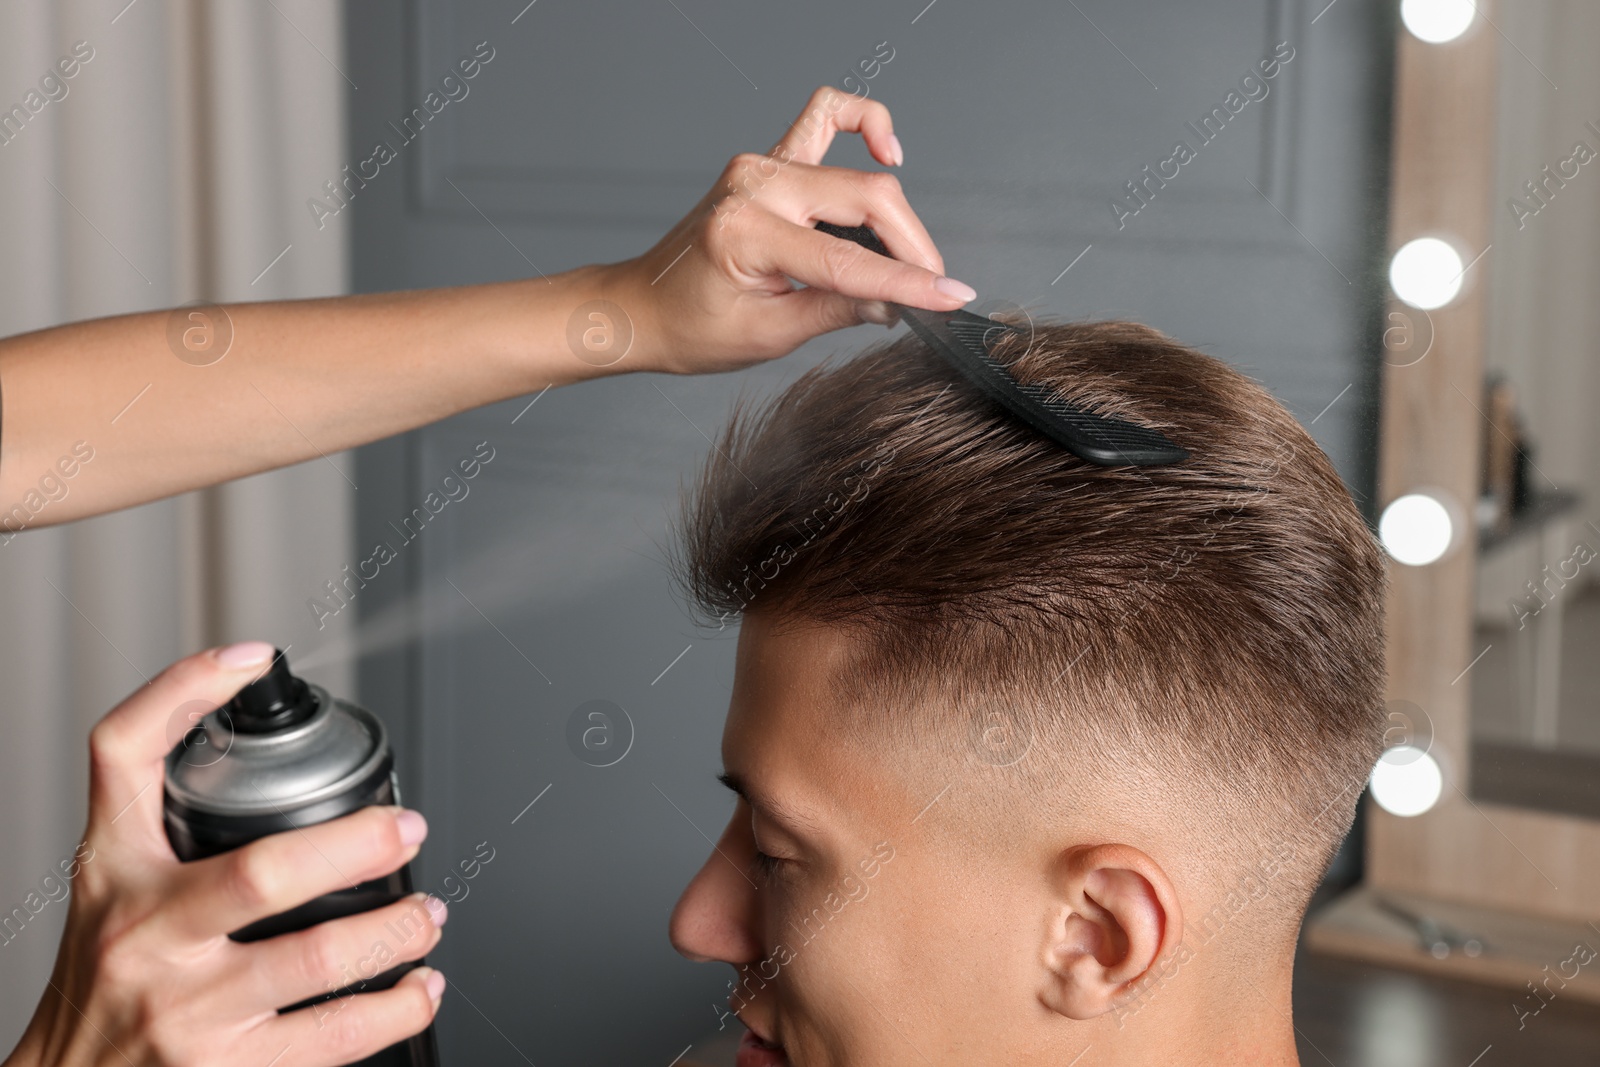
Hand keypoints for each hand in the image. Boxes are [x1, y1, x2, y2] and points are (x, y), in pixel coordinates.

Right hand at [5, 642, 446, 1066]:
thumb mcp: (111, 877)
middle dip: (358, 844)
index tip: (252, 661)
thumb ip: (160, 800)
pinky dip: (397, 1010)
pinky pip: (334, 1039)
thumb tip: (236, 686)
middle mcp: (149, 938)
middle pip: (263, 872)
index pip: (122, 755)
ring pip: (318, 959)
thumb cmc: (105, 975)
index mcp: (118, 872)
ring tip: (428, 915)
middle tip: (408, 830)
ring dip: (397, 930)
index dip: (184, 690)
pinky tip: (419, 988)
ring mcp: (189, 1012)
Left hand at [603, 86, 976, 374]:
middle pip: (864, 199)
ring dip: (894, 212)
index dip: (907, 283)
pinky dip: (863, 124)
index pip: (847, 259)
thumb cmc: (692, 327)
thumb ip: (836, 311)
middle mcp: (753, 185)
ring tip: (911, 255)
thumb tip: (896, 302)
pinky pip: (824, 116)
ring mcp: (759, 165)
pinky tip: (886, 151)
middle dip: (910, 247)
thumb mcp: (768, 335)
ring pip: (855, 169)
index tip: (951, 299)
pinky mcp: (766, 161)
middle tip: (932, 289)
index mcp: (745, 232)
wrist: (644, 306)